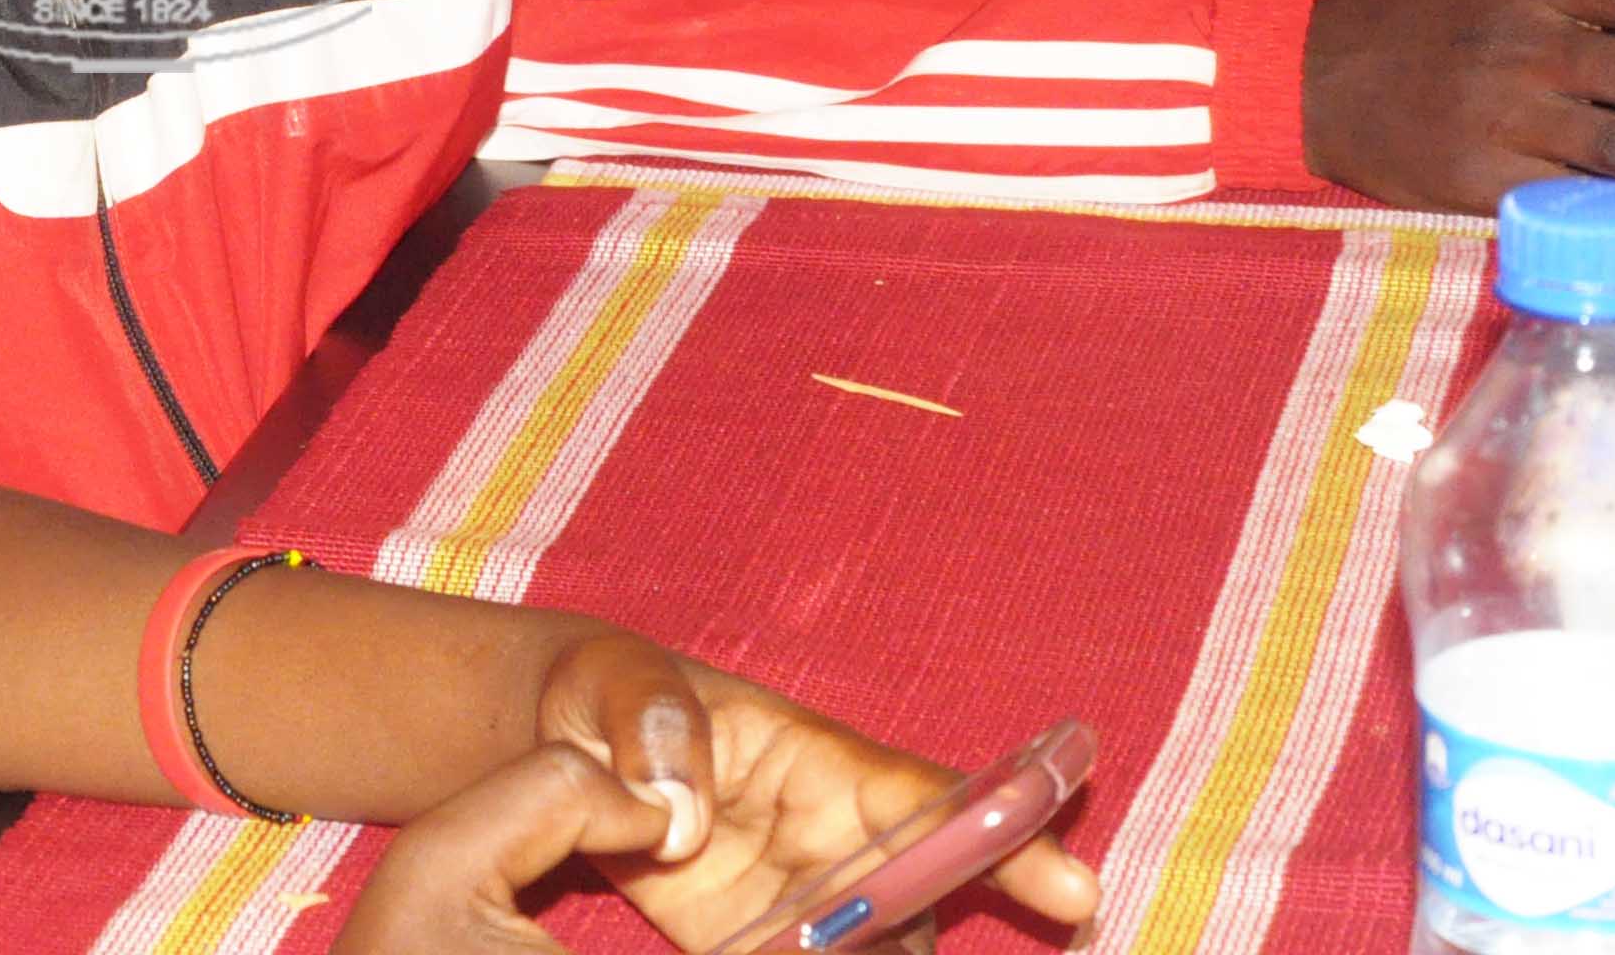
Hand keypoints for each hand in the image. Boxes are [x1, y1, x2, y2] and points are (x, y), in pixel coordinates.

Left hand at [342, 633, 1096, 954]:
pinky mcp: (747, 946)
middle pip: (920, 897)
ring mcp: (796, 901)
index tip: (1070, 886)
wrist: (544, 745)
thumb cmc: (595, 693)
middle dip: (971, 929)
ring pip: (881, 950)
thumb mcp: (610, 686)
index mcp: (815, 760)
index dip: (1000, 837)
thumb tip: (681, 814)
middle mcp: (826, 837)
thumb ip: (647, 729)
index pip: (924, 801)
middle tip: (1048, 951)